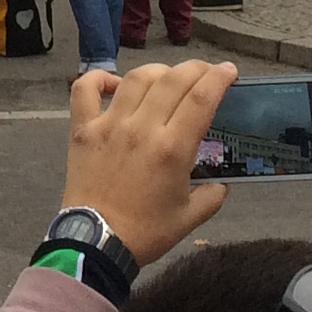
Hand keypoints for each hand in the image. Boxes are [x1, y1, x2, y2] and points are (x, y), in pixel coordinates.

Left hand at [60, 60, 234, 265]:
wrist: (96, 243)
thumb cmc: (145, 232)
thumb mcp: (189, 218)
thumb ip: (211, 197)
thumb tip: (221, 183)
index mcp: (172, 149)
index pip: (201, 99)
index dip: (218, 78)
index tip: (229, 71)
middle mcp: (142, 128)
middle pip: (172, 80)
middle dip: (195, 68)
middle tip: (205, 70)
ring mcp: (109, 124)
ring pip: (136, 79)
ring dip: (157, 71)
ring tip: (168, 76)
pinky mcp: (83, 129)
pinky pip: (85, 90)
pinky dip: (99, 78)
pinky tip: (114, 83)